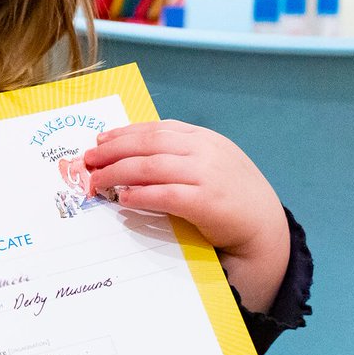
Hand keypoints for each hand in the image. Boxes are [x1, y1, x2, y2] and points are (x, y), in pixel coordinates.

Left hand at [83, 120, 289, 312]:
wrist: (265, 226)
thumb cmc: (231, 195)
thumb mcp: (210, 163)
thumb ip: (180, 154)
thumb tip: (132, 155)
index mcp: (203, 138)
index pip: (156, 129)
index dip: (124, 133)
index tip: (100, 140)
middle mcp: (205, 151)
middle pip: (148, 144)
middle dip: (113, 150)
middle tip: (88, 160)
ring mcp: (207, 175)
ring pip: (151, 166)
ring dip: (118, 172)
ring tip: (97, 181)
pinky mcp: (207, 202)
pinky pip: (166, 195)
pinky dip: (141, 195)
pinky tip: (124, 198)